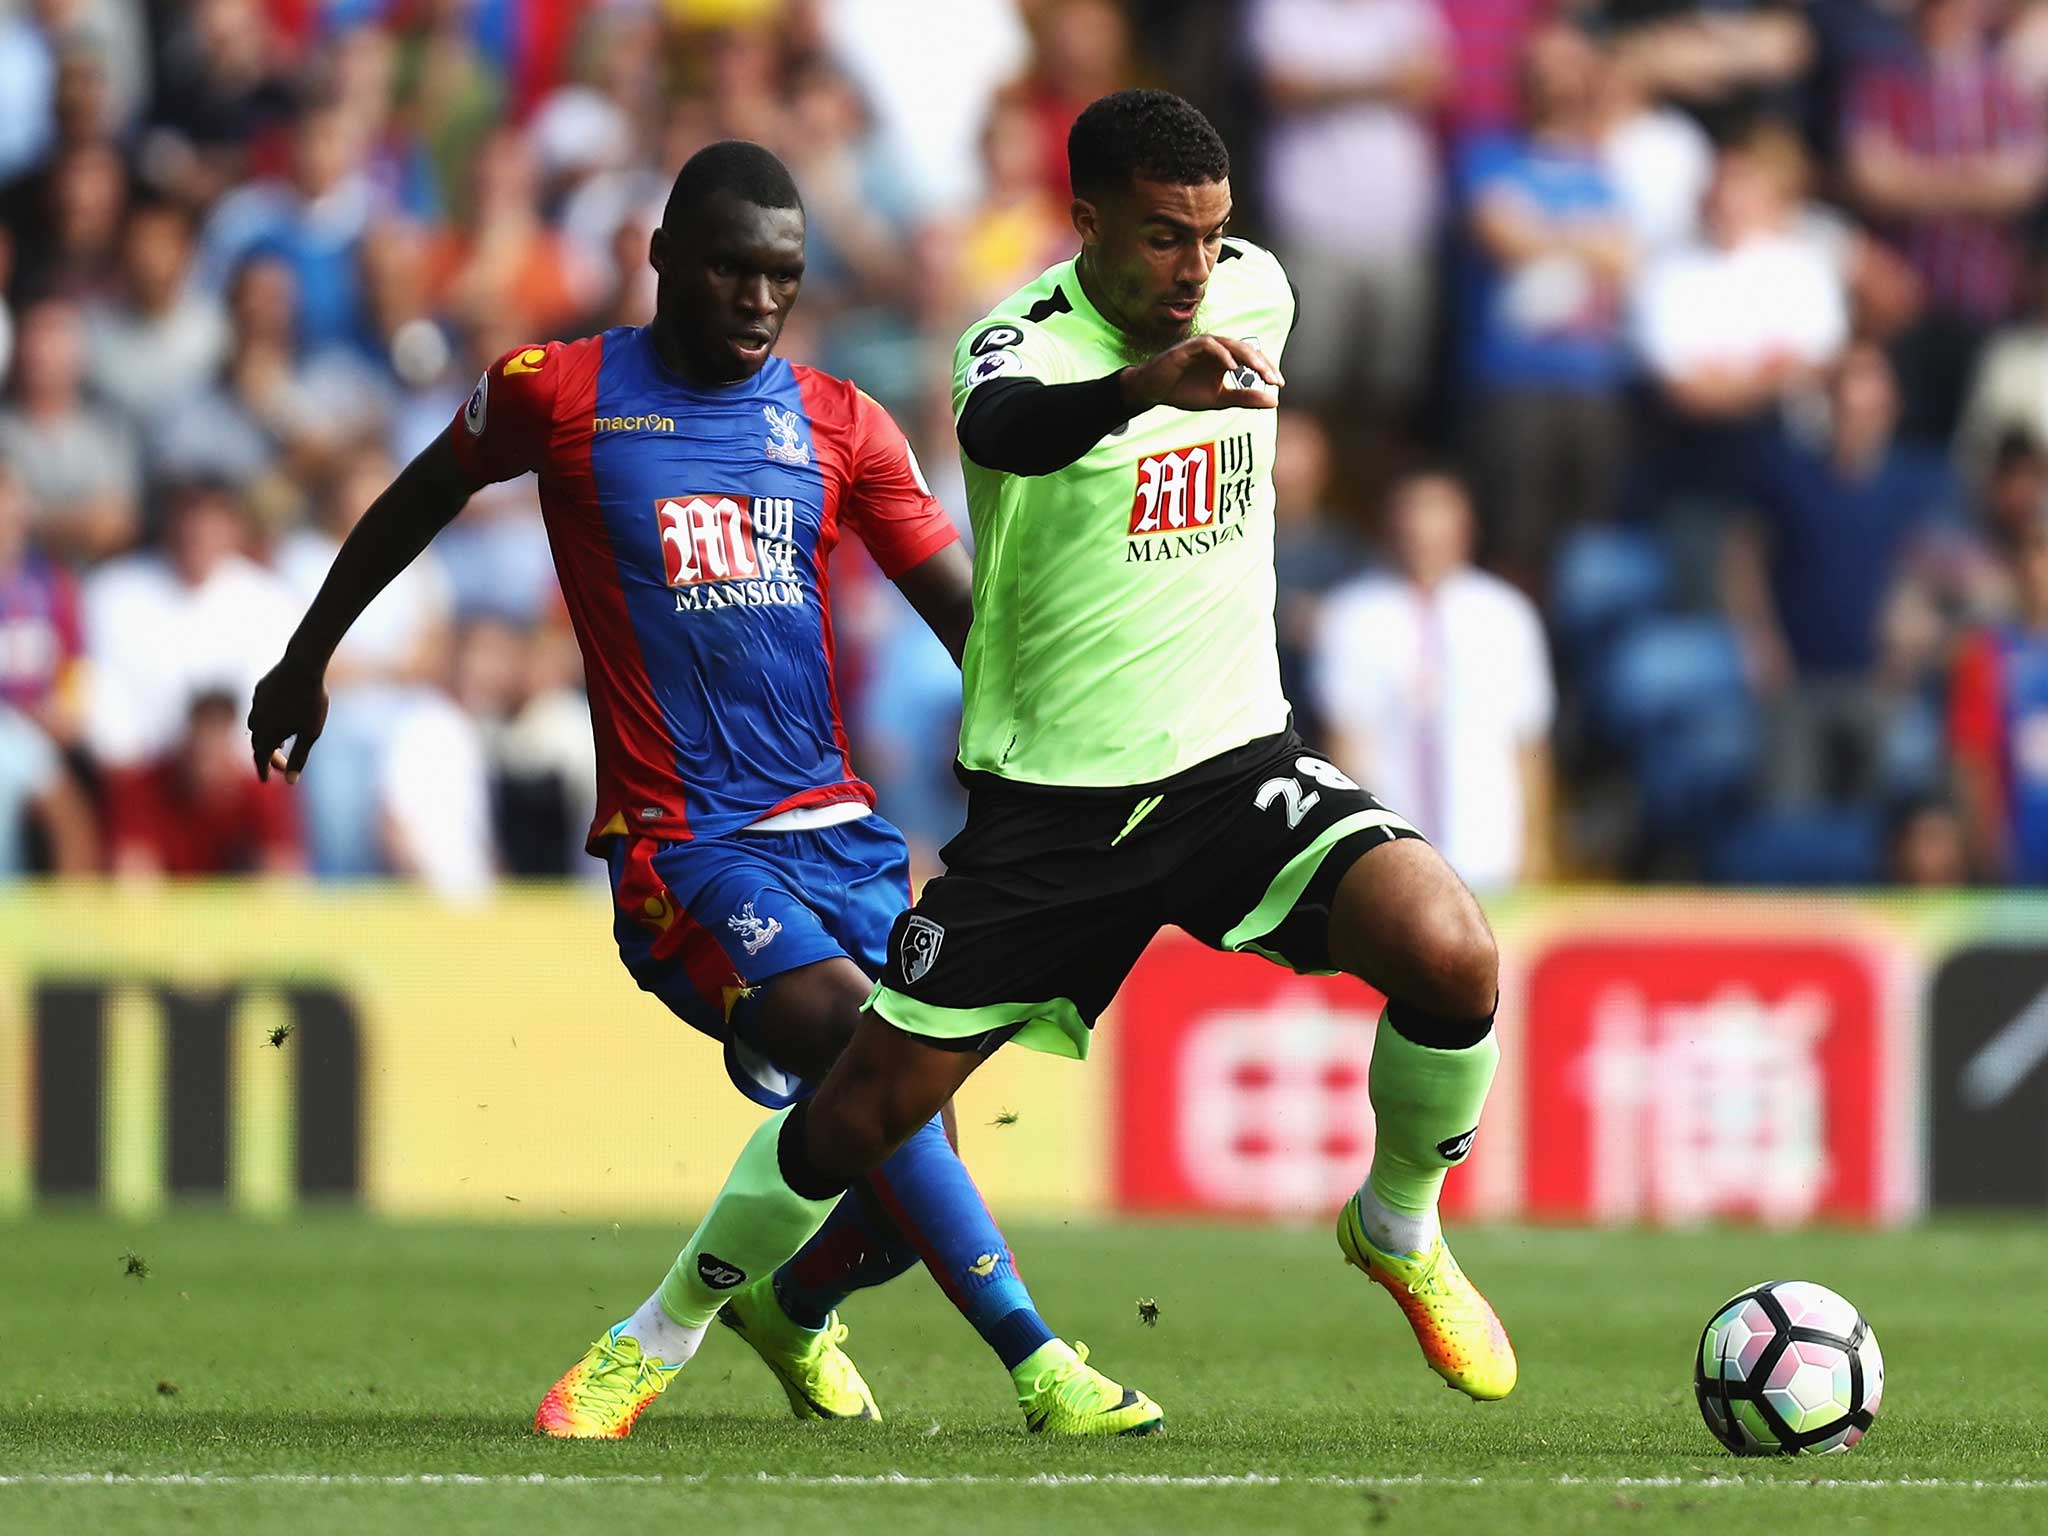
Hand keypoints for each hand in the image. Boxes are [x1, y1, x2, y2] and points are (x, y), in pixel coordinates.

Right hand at [247, 652, 329, 782]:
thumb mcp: (310, 733)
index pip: (261, 758)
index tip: (265, 780)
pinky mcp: (260, 688)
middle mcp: (257, 719)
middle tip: (280, 764)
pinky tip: (278, 715)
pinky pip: (260, 707)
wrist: (303, 665)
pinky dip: (267, 718)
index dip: (263, 770)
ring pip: (256, 725)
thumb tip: (290, 781)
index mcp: (267, 733)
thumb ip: (299, 758)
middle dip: (268, 756)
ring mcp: (256, 702)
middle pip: (258, 743)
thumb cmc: (310, 701)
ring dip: (265, 736)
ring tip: (280, 742)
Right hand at [1120, 334, 1282, 412]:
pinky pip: (1209, 345)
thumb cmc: (1183, 392)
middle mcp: (1217, 349)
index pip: (1252, 359)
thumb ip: (1245, 398)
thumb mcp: (1219, 399)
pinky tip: (1233, 367)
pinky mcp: (1188, 347)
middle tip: (1273, 379)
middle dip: (1262, 364)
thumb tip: (1275, 401)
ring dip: (1247, 357)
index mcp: (1226, 358)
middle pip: (1246, 349)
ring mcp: (1202, 346)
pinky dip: (1222, 354)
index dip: (1267, 369)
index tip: (1279, 385)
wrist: (1152, 391)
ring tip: (1259, 371)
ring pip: (1231, 344)